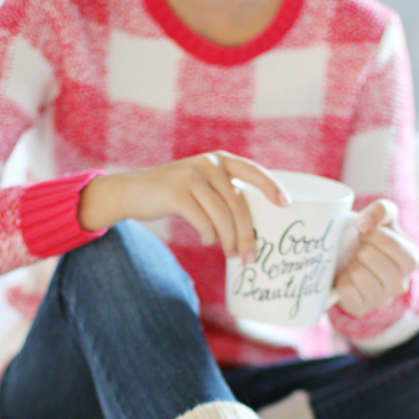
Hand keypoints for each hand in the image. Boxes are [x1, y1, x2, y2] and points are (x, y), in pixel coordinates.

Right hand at [78, 151, 290, 262]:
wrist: (132, 191)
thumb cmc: (173, 195)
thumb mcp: (200, 186)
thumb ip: (222, 194)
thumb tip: (250, 228)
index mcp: (219, 161)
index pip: (252, 171)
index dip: (271, 187)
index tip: (286, 205)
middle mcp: (208, 163)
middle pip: (238, 204)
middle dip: (248, 235)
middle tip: (251, 258)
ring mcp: (191, 176)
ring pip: (222, 216)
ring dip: (229, 241)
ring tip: (231, 255)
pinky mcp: (176, 192)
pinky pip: (203, 222)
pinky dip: (208, 237)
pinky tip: (206, 241)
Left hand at [334, 199, 418, 316]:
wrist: (348, 264)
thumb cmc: (368, 241)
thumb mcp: (381, 219)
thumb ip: (382, 210)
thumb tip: (366, 223)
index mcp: (411, 260)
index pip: (389, 241)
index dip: (371, 233)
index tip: (365, 234)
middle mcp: (400, 284)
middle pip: (370, 256)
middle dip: (360, 249)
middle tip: (360, 252)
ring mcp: (381, 299)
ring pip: (358, 274)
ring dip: (351, 264)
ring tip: (355, 265)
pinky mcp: (361, 309)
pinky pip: (346, 290)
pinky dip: (341, 280)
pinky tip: (347, 279)